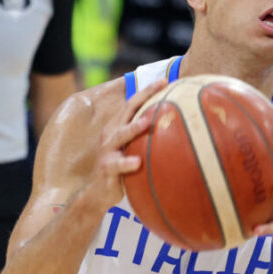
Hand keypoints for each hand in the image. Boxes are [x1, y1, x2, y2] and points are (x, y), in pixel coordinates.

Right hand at [85, 78, 166, 209]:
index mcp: (118, 127)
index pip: (133, 104)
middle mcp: (111, 135)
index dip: (147, 90)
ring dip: (133, 128)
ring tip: (147, 122)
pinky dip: (127, 163)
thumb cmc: (120, 169)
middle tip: (161, 86)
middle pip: (127, 111)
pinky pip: (117, 165)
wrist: (96, 193)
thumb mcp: (132, 150)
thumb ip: (145, 138)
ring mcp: (108, 151)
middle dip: (143, 96)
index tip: (166, 79)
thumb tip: (175, 129)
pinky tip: (138, 162)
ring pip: (120, 135)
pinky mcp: (106, 168)